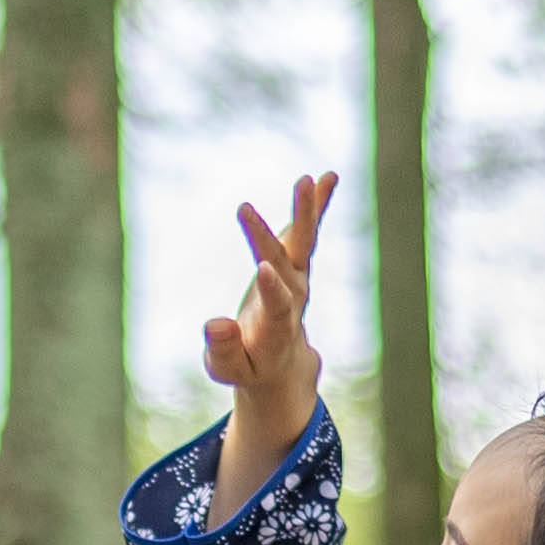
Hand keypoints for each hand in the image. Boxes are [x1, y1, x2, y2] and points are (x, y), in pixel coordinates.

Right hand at [199, 171, 334, 522]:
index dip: (271, 289)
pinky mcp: (296, 262)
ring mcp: (297, 277)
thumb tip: (216, 324)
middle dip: (267, 237)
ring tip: (306, 179)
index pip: (277, 305)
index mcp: (277, 327)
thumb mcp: (227, 368)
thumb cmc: (248, 366)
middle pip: (285, 264)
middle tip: (243, 209)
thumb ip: (223, 349)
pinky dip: (317, 204)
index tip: (263, 268)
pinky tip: (328, 177)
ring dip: (304, 211)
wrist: (280, 360)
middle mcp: (293, 297)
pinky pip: (307, 230)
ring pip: (302, 242)